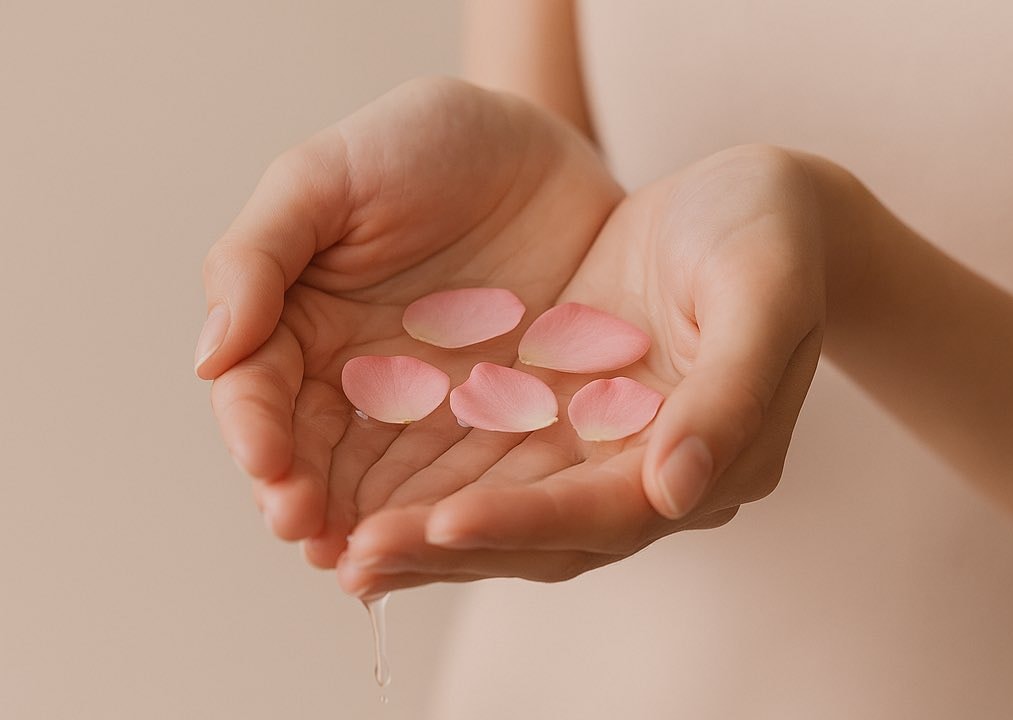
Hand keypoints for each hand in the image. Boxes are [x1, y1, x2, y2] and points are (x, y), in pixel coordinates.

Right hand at [196, 77, 621, 566]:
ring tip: (368, 559)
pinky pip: (476, 477)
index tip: (269, 466)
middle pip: (319, 460)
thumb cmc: (426, 144)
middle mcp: (358, 381)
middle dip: (310, 501)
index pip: (262, 395)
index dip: (259, 434)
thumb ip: (259, 255)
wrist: (541, 145)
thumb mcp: (330, 176)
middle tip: (312, 534)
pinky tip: (448, 540)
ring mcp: (432, 408)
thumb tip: (206, 356)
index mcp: (300, 325)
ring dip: (375, 526)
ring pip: (391, 485)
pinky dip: (456, 512)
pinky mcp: (504, 421)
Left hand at [338, 145, 828, 595]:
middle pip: (550, 534)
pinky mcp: (569, 416)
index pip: (612, 512)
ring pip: (513, 510)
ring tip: (345, 550)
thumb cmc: (771, 233)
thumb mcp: (764, 292)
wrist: (753, 202)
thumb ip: (729, 392)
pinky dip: (438, 485)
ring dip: (433, 534)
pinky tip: (372, 495)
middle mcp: (657, 473)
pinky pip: (497, 464)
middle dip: (455, 548)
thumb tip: (674, 492)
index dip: (529, 522)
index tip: (443, 522)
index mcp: (717, 457)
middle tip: (359, 558)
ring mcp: (609, 448)